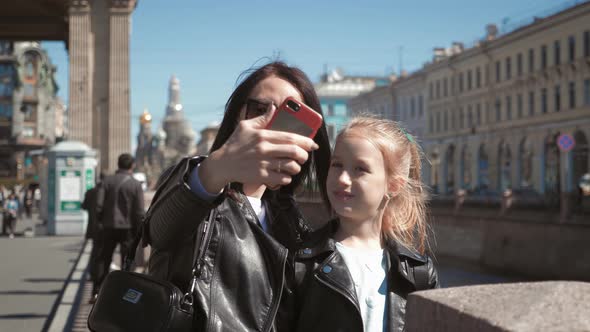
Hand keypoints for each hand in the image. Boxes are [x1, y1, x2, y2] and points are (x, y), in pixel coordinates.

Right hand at [199, 106, 318, 192]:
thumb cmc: (234, 144)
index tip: (313, 144)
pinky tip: (285, 175)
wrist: (221, 164)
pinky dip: (287, 178)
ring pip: (290, 166)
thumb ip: (262, 118)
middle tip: (305, 157)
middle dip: (304, 155)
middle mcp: (264, 149)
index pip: (290, 137)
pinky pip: (282, 178)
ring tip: (295, 166)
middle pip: (294, 152)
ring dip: (297, 167)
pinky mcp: (260, 176)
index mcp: (262, 135)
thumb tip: (274, 107)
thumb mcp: (245, 126)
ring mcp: (263, 163)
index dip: (306, 141)